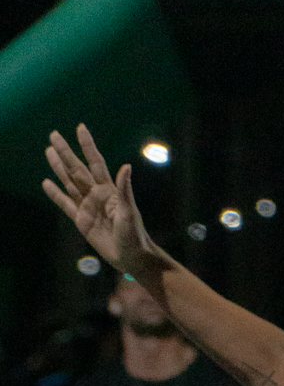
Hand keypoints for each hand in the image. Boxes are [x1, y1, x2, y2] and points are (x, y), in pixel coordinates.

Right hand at [42, 124, 153, 276]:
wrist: (131, 256)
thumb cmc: (135, 234)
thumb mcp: (129, 211)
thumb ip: (124, 189)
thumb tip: (126, 166)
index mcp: (109, 190)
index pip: (95, 162)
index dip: (88, 146)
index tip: (80, 128)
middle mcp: (96, 194)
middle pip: (77, 169)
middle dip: (66, 152)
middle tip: (54, 135)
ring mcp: (87, 207)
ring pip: (69, 183)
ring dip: (58, 168)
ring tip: (48, 152)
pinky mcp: (81, 221)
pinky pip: (65, 204)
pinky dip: (56, 194)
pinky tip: (47, 183)